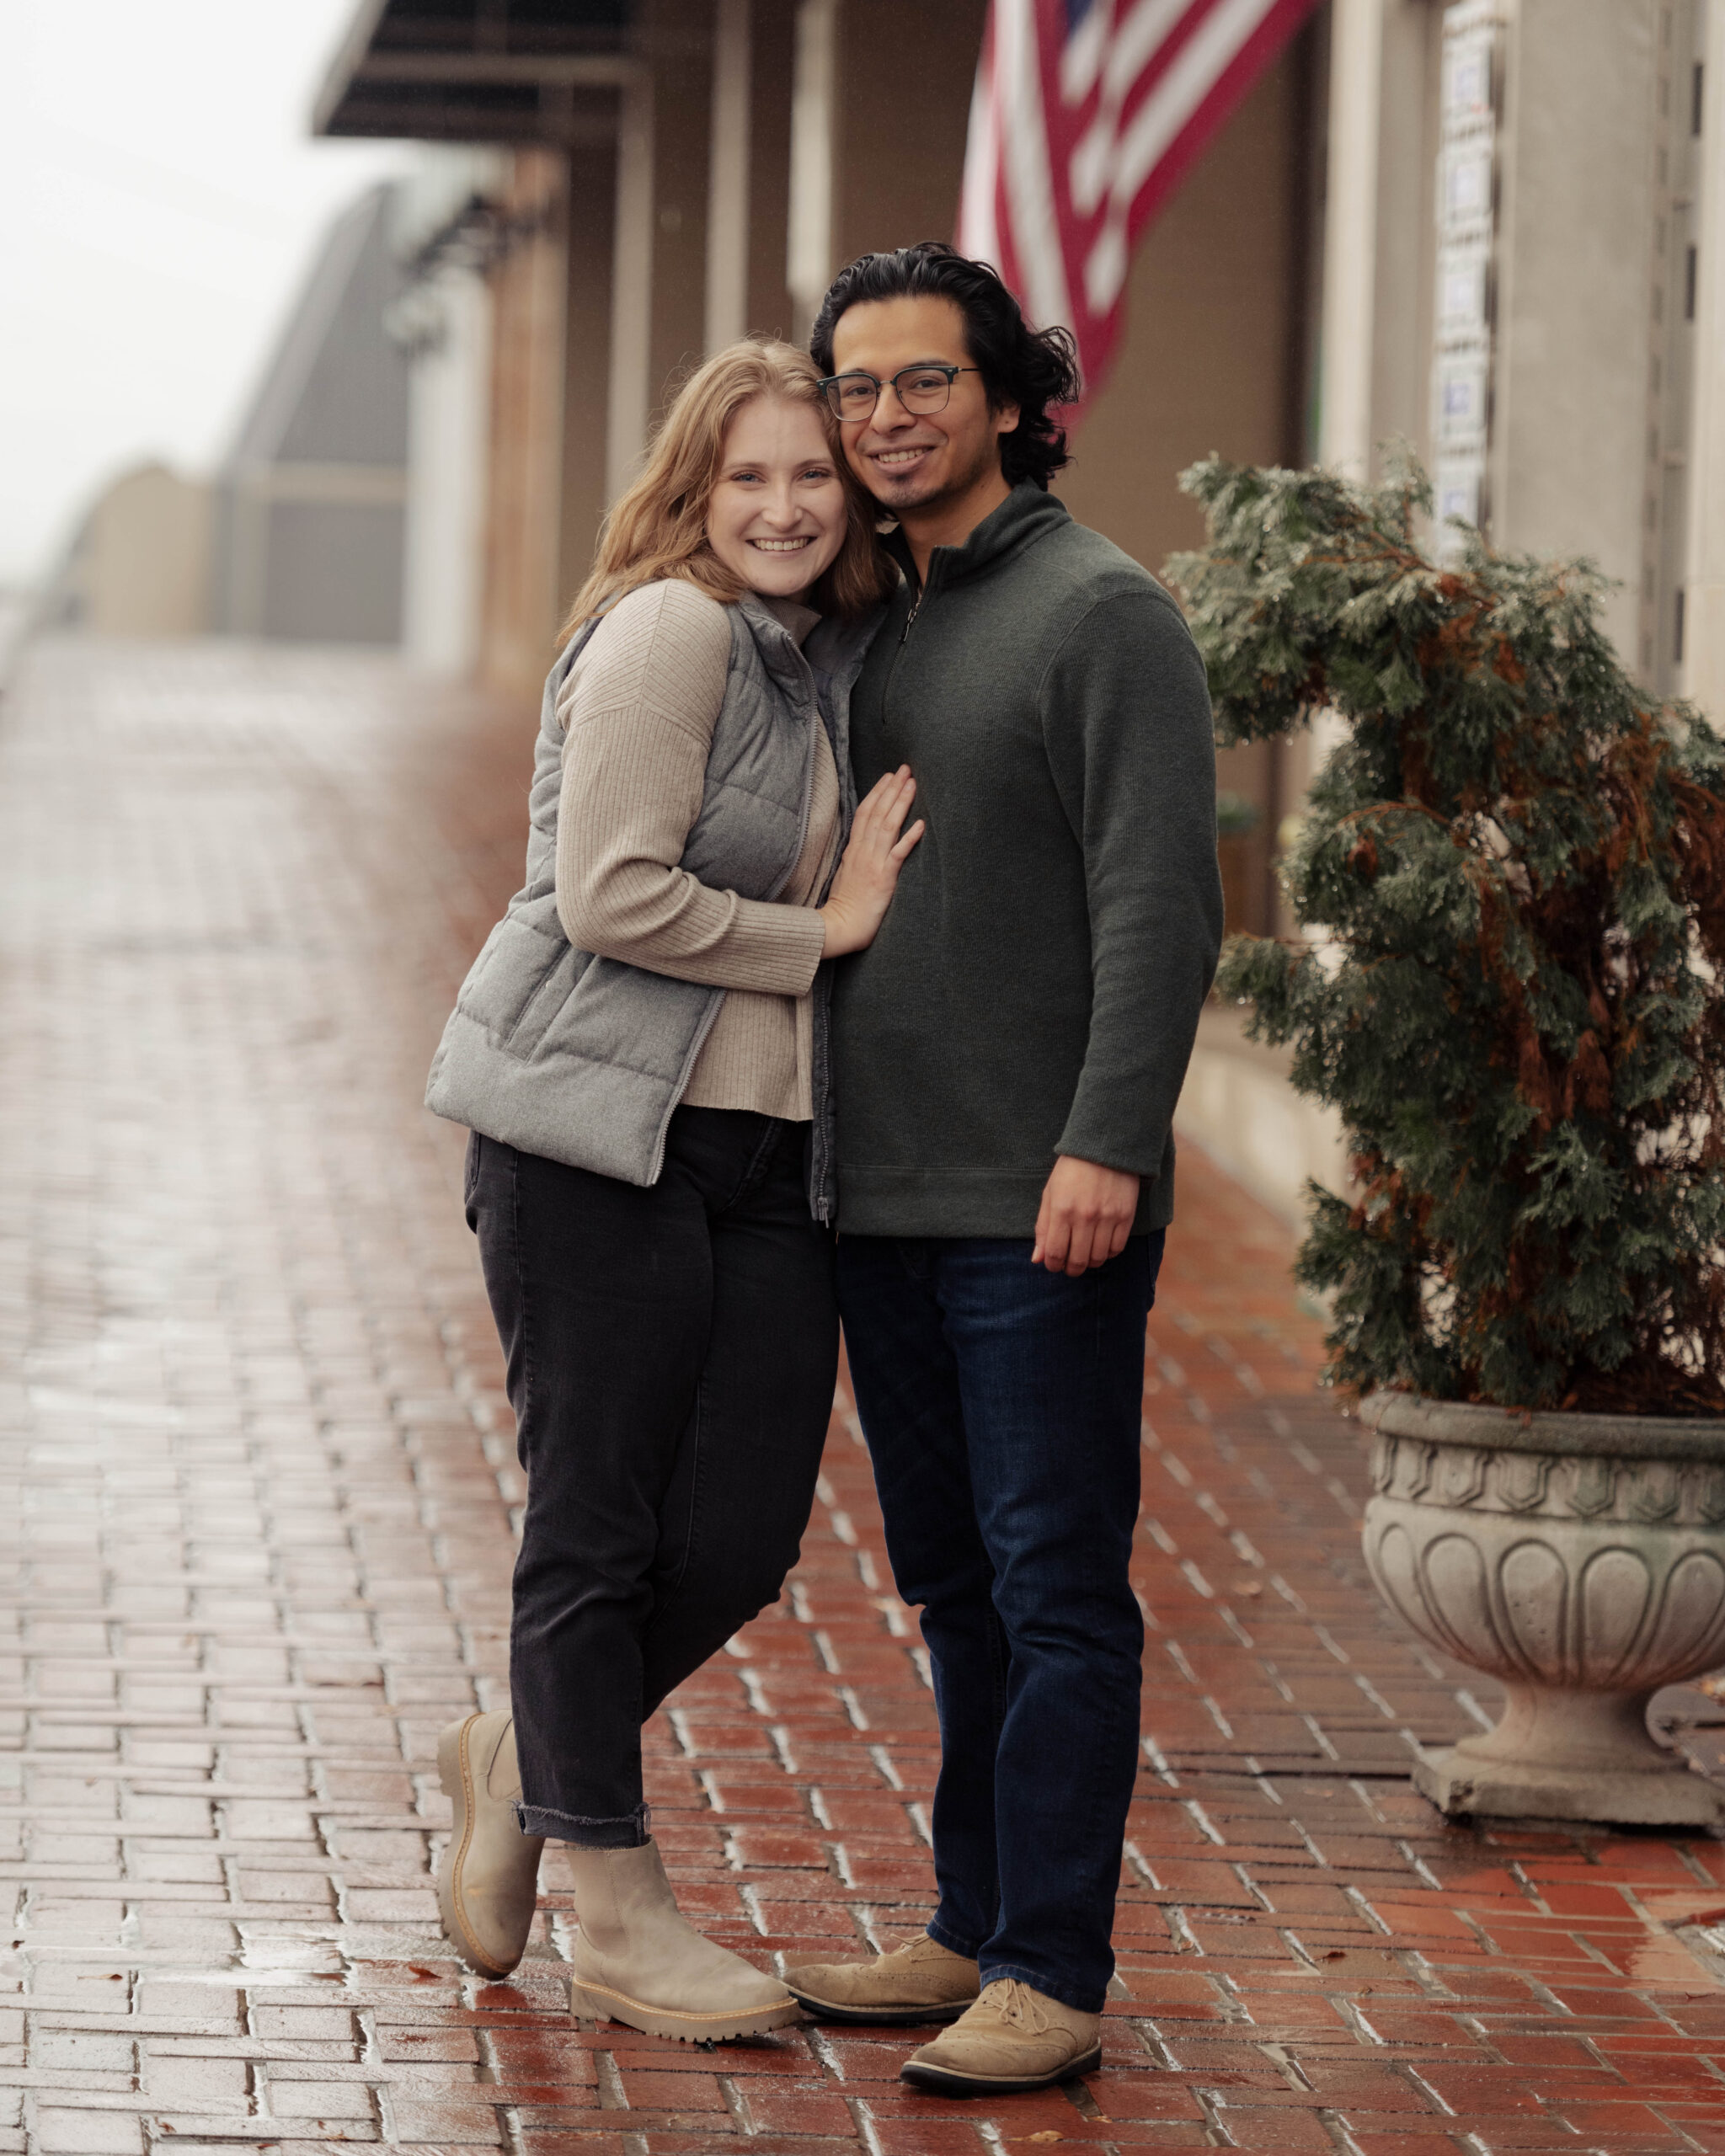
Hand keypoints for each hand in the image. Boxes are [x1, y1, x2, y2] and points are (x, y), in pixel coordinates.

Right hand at [820, 765, 925, 956]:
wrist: (839, 926)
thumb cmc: (843, 905)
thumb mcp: (844, 873)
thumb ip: (854, 856)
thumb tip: (861, 843)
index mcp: (853, 849)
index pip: (864, 813)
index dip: (877, 792)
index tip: (888, 776)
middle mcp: (862, 851)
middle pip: (877, 812)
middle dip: (892, 788)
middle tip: (905, 769)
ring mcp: (873, 863)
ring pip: (887, 826)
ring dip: (900, 803)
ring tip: (912, 784)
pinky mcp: (883, 878)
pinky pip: (898, 854)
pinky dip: (909, 838)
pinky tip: (921, 824)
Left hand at [1032, 1156, 1140, 1275]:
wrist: (1104, 1146)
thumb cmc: (1072, 1170)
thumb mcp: (1050, 1194)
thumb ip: (1043, 1228)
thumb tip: (1038, 1259)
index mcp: (1061, 1210)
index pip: (1055, 1253)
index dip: (1053, 1265)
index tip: (1054, 1264)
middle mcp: (1084, 1216)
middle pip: (1078, 1261)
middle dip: (1071, 1269)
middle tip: (1070, 1266)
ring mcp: (1107, 1217)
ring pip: (1098, 1258)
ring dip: (1090, 1263)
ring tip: (1085, 1255)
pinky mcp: (1126, 1216)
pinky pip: (1117, 1248)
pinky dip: (1108, 1253)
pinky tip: (1101, 1245)